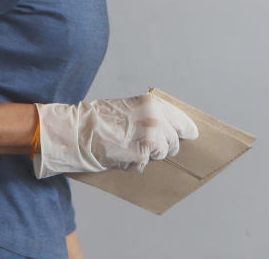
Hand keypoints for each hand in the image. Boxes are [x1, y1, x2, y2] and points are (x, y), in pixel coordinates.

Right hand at [32, 93, 198, 178]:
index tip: (192, 135)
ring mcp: (149, 138)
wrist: (76, 131)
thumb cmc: (98, 119)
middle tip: (148, 147)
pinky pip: (144, 165)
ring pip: (161, 154)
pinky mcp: (140, 155)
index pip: (181, 120)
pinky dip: (133, 164)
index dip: (187, 130)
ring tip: (127, 148)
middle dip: (164, 147)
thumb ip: (150, 116)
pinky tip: (119, 156)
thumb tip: (168, 130)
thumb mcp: (129, 108)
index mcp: (152, 104)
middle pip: (174, 141)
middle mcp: (155, 119)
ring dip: (148, 156)